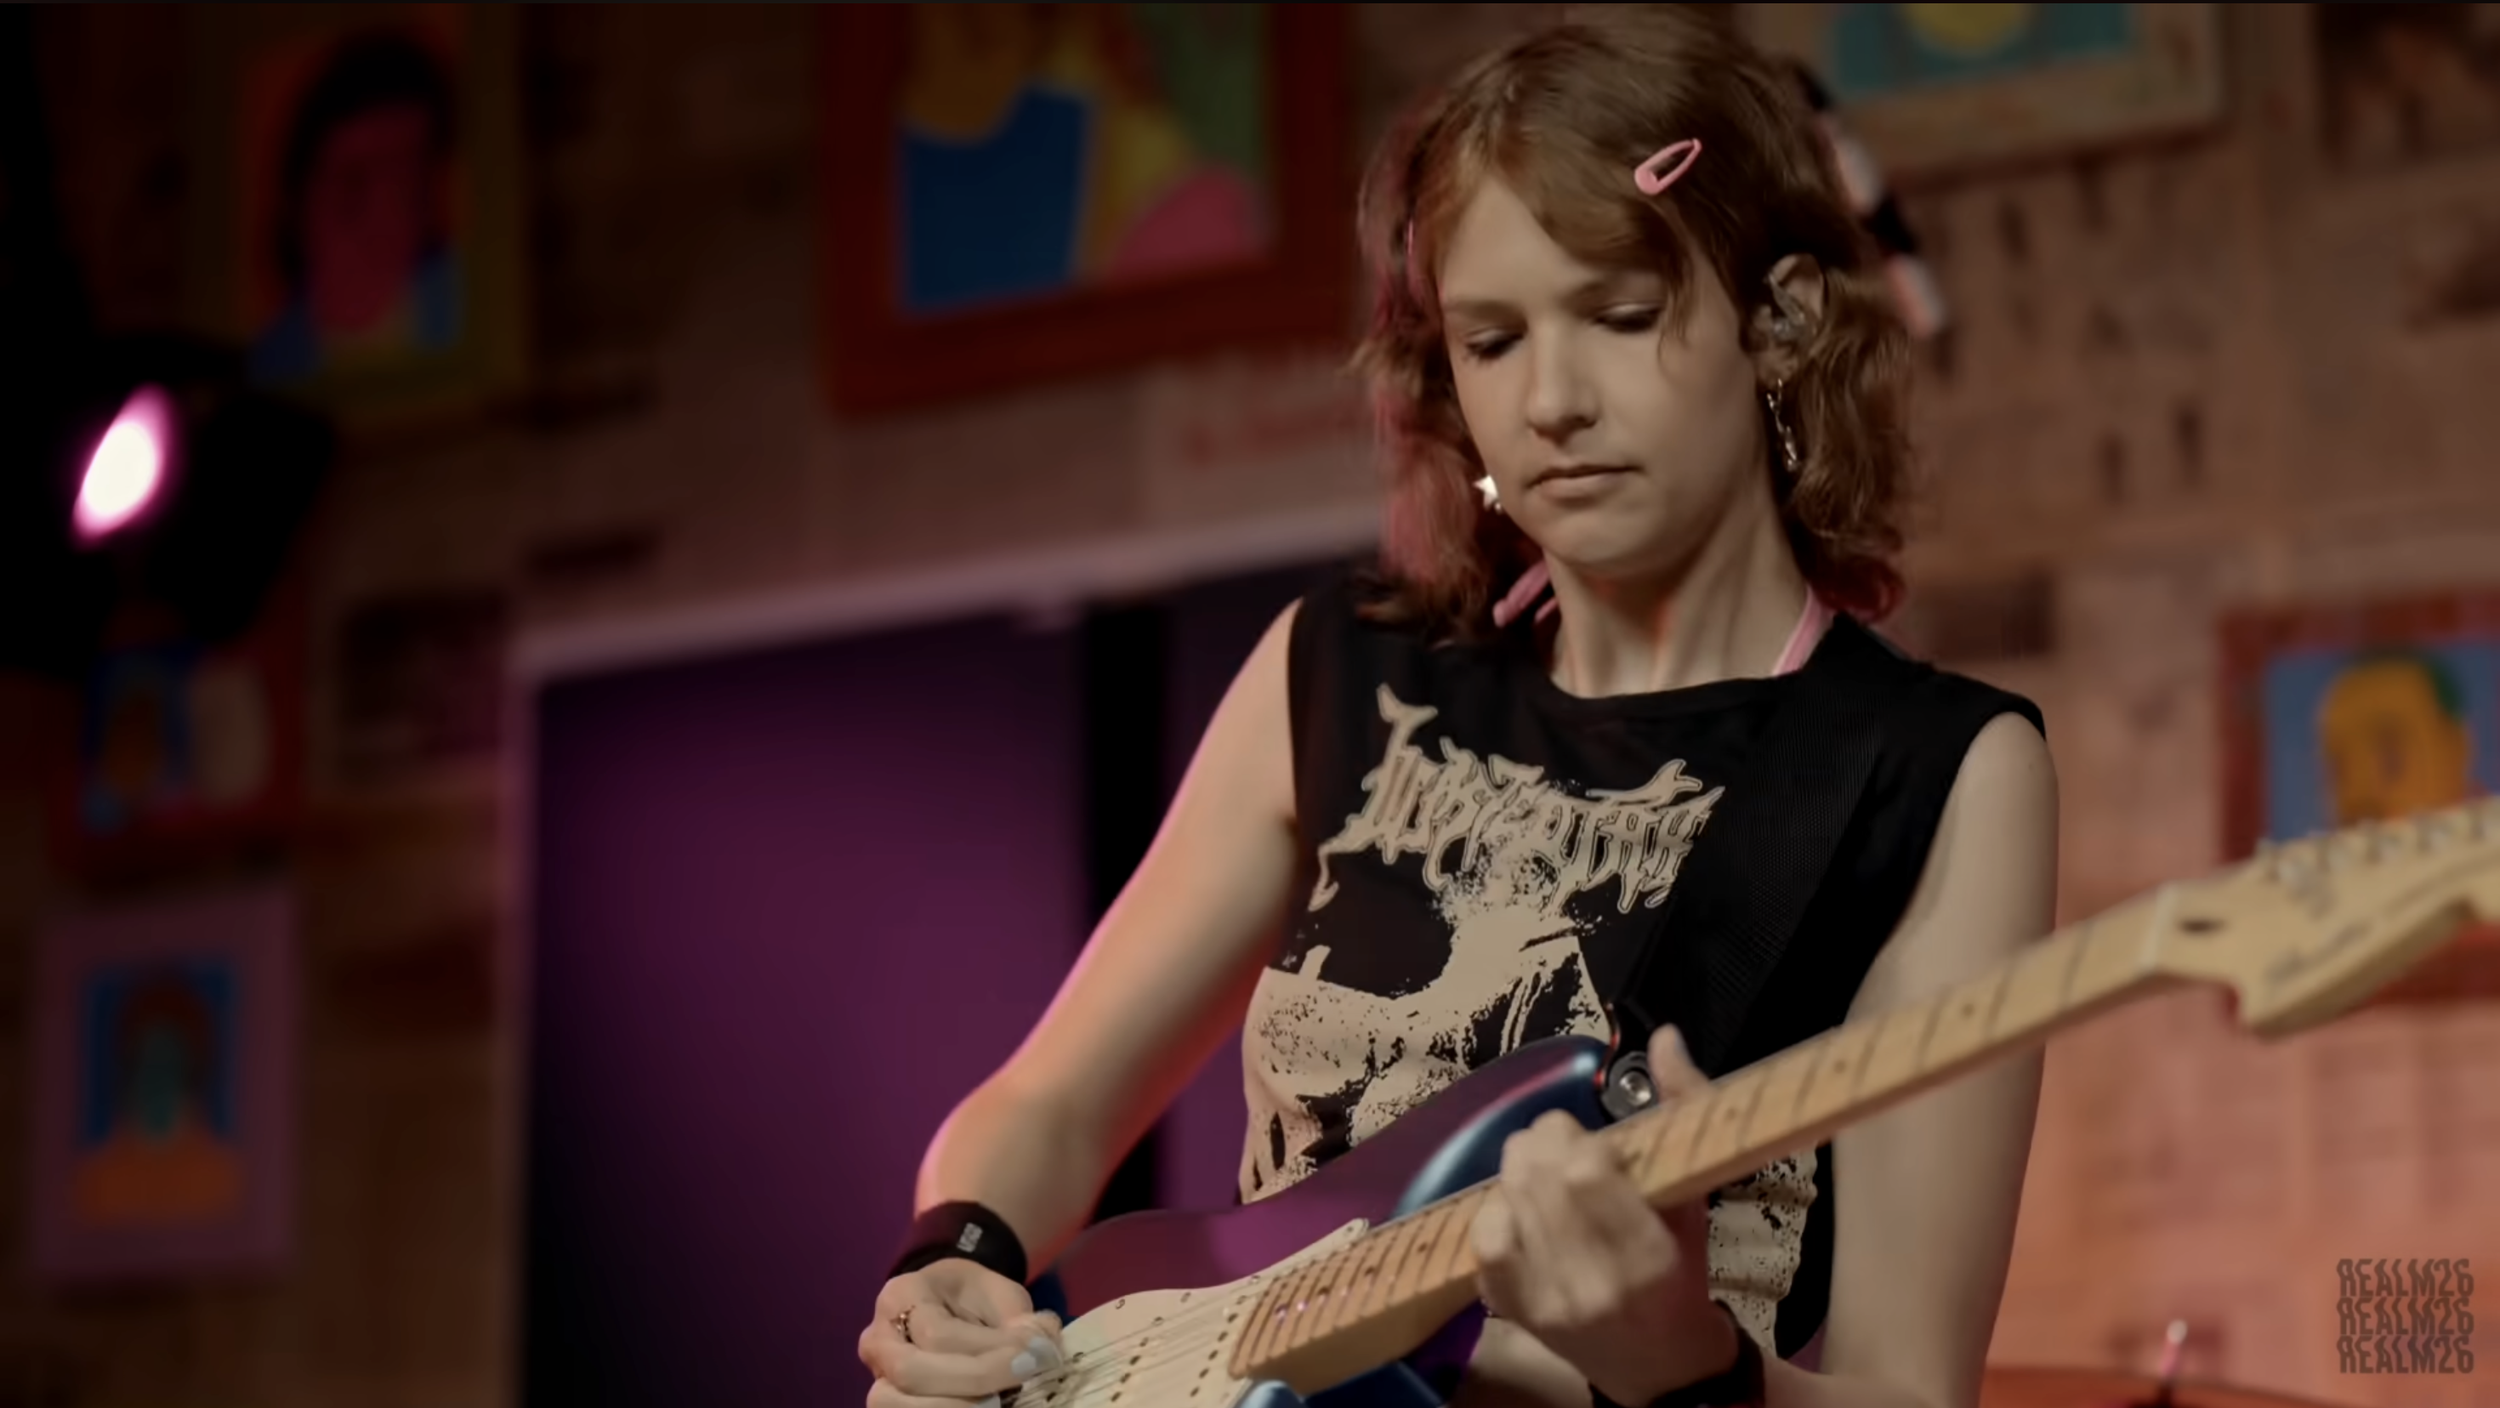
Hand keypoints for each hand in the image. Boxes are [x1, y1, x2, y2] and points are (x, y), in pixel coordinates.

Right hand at [860, 1259, 1063, 1407]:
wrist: (946, 1305)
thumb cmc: (972, 1298)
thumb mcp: (999, 1293)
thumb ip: (1017, 1320)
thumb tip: (1041, 1349)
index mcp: (902, 1295)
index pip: (939, 1335)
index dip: (986, 1353)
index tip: (1032, 1359)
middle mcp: (877, 1337)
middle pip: (911, 1373)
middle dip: (972, 1384)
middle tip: (1020, 1383)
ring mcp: (876, 1374)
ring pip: (893, 1405)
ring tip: (998, 1404)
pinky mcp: (887, 1400)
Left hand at [1470, 1026, 1740, 1405]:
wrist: (1660, 1364)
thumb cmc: (1684, 1271)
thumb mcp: (1696, 1193)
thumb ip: (1685, 1108)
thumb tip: (1663, 1037)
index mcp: (1644, 1256)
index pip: (1584, 1170)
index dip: (1577, 1140)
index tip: (1592, 1142)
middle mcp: (1586, 1283)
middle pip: (1533, 1175)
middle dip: (1545, 1145)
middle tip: (1567, 1154)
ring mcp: (1540, 1301)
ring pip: (1501, 1198)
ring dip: (1520, 1175)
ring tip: (1547, 1182)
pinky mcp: (1507, 1309)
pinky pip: (1479, 1236)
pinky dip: (1497, 1211)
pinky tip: (1524, 1214)